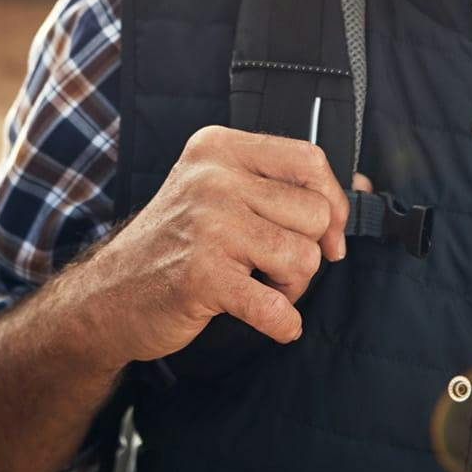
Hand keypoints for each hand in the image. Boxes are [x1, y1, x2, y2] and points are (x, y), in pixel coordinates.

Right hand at [89, 125, 372, 359]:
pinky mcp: (203, 276)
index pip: (309, 159)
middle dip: (308, 249)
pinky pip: (277, 306)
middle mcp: (214, 178)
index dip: (332, 199)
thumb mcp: (222, 191)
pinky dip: (284, 323)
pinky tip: (273, 321)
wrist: (108, 296)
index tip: (331, 231)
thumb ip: (287, 184)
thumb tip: (363, 186)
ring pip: (303, 257)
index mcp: (220, 148)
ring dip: (293, 285)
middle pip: (312, 212)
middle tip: (278, 265)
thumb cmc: (177, 242)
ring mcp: (208, 225)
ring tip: (263, 285)